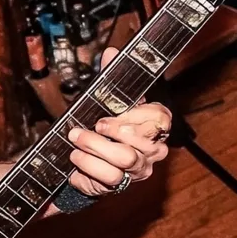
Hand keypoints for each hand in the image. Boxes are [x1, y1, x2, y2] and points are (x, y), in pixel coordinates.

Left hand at [65, 48, 171, 196]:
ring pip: (125, 159)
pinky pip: (109, 177)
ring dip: (94, 147)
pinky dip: (88, 165)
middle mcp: (153, 149)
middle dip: (110, 132)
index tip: (109, 115)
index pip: (160, 118)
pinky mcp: (121, 185)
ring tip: (76, 140)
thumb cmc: (102, 128)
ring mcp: (139, 169)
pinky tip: (76, 158)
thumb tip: (111, 52)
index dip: (135, 116)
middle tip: (91, 125)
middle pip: (141, 141)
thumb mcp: (106, 101)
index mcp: (154, 124)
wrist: (84, 161)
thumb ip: (110, 77)